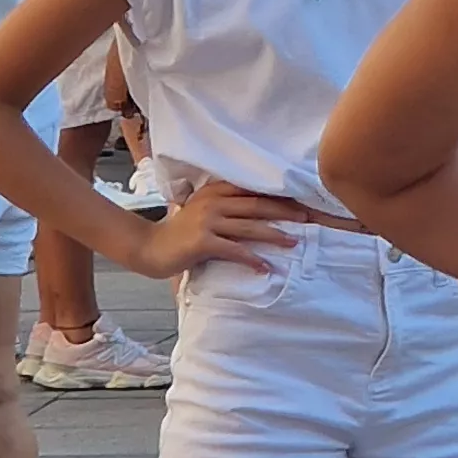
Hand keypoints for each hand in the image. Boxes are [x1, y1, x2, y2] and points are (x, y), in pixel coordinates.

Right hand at [122, 182, 306, 280]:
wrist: (150, 247)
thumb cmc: (180, 233)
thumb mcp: (204, 212)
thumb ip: (226, 207)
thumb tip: (260, 211)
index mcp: (215, 192)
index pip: (253, 190)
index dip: (278, 196)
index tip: (301, 201)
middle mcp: (213, 202)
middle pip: (257, 205)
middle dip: (285, 211)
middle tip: (308, 218)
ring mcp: (207, 221)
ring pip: (250, 226)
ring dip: (275, 234)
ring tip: (294, 242)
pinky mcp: (203, 242)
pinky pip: (234, 250)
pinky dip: (252, 259)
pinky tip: (265, 267)